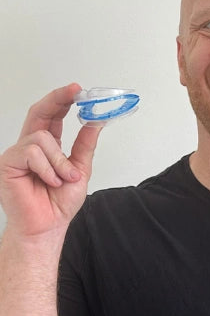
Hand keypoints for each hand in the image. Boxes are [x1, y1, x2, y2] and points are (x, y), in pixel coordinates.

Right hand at [0, 84, 100, 238]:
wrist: (48, 226)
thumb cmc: (59, 202)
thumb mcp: (80, 169)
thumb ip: (84, 145)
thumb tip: (95, 122)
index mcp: (48, 148)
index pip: (53, 117)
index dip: (63, 100)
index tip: (78, 90)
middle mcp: (31, 147)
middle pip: (40, 113)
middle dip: (58, 99)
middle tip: (74, 91)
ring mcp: (18, 154)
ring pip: (43, 138)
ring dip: (60, 160)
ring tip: (64, 179)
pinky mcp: (8, 163)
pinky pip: (32, 153)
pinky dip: (48, 168)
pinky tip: (50, 182)